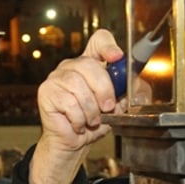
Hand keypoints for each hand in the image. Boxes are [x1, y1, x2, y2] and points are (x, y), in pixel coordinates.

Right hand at [29, 29, 124, 183]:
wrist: (74, 143)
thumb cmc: (93, 122)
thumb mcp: (118, 106)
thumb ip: (128, 93)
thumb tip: (137, 85)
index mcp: (91, 63)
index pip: (99, 40)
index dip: (108, 46)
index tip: (117, 58)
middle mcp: (71, 66)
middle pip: (89, 64)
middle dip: (103, 89)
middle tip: (107, 107)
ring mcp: (57, 77)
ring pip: (78, 85)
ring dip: (90, 109)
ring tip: (92, 119)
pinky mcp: (47, 92)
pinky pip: (68, 102)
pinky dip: (78, 118)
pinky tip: (78, 123)